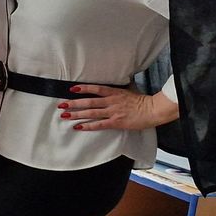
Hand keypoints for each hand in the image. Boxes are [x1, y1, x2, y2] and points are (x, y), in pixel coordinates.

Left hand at [60, 86, 178, 131]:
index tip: (72, 89)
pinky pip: (99, 124)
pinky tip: (78, 127)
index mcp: (115, 93)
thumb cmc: (142, 102)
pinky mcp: (116, 122)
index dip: (83, 89)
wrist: (153, 110)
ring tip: (65, 115)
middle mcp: (111, 101)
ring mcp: (113, 112)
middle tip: (61, 104)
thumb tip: (107, 91)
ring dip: (77, 114)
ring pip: (91, 113)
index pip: (96, 89)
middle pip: (89, 102)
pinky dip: (87, 125)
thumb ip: (116, 92)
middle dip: (74, 103)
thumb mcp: (128, 92)